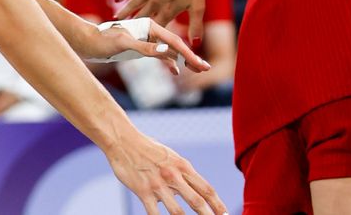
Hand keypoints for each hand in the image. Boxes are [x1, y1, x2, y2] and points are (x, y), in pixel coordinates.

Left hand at [79, 18, 209, 75]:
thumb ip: (145, 47)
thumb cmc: (101, 40)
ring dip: (183, 61)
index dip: (188, 54)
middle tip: (206, 68)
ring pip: (169, 52)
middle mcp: (152, 32)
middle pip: (176, 46)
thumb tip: (166, 51)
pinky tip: (175, 71)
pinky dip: (169, 63)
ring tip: (198, 69)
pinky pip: (159, 56)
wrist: (85, 41)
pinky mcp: (140, 48)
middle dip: (191, 58)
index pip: (174, 42)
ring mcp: (147, 40)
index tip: (200, 64)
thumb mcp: (123, 44)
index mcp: (151, 26)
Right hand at [105, 131, 227, 214]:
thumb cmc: (149, 150)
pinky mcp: (142, 191)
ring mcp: (158, 185)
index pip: (206, 188)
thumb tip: (189, 191)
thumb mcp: (172, 158)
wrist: (125, 142)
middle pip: (197, 200)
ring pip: (178, 211)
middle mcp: (174, 176)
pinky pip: (154, 213)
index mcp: (184, 166)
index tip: (225, 213)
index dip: (217, 203)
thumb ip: (182, 175)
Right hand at [114, 0, 207, 43]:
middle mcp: (155, 2)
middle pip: (141, 18)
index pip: (156, 29)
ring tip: (117, 19)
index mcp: (167, 11)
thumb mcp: (198, 6)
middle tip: (122, 33)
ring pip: (133, 4)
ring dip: (125, 12)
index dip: (149, 37)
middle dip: (133, 26)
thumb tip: (195, 43)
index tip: (141, 44)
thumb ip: (196, 25)